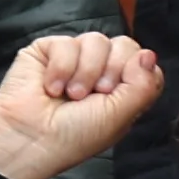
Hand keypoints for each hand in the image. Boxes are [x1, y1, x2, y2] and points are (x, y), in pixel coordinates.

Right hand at [0, 32, 165, 178]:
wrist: (30, 138)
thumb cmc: (74, 136)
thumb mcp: (120, 115)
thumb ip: (144, 84)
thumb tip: (148, 54)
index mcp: (122, 88)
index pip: (143, 61)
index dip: (136, 72)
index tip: (117, 94)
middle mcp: (100, 70)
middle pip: (124, 45)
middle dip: (111, 71)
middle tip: (94, 95)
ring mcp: (74, 59)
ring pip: (96, 40)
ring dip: (84, 72)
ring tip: (70, 94)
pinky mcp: (47, 51)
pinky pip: (66, 42)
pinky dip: (60, 68)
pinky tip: (50, 88)